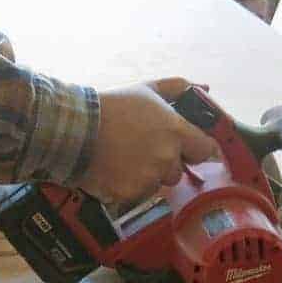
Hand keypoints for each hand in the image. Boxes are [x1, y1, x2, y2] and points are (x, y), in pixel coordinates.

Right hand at [77, 77, 216, 203]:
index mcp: (177, 132)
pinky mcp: (130, 194)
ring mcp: (149, 179)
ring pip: (157, 184)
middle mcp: (167, 158)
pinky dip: (126, 186)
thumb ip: (179, 88)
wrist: (75, 128)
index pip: (205, 149)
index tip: (184, 147)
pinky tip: (113, 170)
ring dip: (146, 176)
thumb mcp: (147, 89)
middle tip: (142, 149)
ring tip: (124, 158)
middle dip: (165, 163)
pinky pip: (136, 194)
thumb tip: (204, 89)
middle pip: (178, 170)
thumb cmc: (113, 106)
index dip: (194, 148)